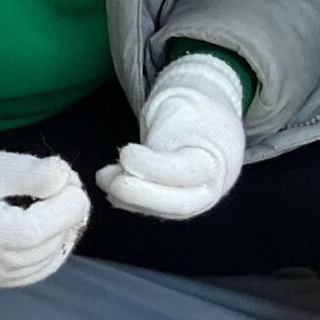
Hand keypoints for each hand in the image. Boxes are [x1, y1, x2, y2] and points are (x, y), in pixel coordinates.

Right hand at [0, 148, 89, 287]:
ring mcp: (3, 278)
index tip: (70, 178)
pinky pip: (47, 264)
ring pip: (55, 253)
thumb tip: (67, 178)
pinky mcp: (8, 281)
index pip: (41, 228)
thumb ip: (30, 172)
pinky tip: (49, 220)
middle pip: (53, 240)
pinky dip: (55, 241)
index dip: (67, 203)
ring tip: (53, 197)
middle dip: (68, 209)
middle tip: (64, 180)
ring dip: (64, 225)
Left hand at [98, 55, 247, 219]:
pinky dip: (128, 200)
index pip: (188, 172)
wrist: (209, 124)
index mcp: (216, 159)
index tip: (126, 154)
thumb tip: (133, 157)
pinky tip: (109, 185)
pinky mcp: (177, 205)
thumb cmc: (191, 112)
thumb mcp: (180, 108)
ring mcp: (195, 200)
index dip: (154, 168)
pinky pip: (155, 209)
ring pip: (164, 211)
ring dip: (128, 199)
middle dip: (140, 195)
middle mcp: (210, 187)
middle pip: (180, 204)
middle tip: (110, 180)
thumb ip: (162, 130)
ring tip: (103, 178)